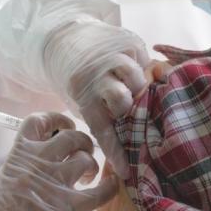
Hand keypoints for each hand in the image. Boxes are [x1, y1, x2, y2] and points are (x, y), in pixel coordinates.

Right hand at [0, 112, 117, 210]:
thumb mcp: (8, 175)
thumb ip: (28, 157)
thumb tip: (52, 140)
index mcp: (19, 154)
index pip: (39, 120)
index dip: (57, 119)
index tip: (66, 125)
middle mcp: (37, 164)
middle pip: (71, 136)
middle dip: (81, 142)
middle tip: (82, 153)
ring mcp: (54, 185)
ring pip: (86, 159)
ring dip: (91, 165)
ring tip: (86, 177)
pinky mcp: (69, 209)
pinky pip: (100, 192)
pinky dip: (110, 186)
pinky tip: (111, 184)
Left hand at [42, 20, 150, 171]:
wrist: (65, 39)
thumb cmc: (79, 80)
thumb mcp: (82, 100)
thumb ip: (103, 116)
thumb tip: (126, 147)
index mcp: (83, 95)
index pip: (103, 129)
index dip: (116, 151)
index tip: (126, 170)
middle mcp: (98, 75)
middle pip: (123, 101)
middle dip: (129, 109)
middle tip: (130, 109)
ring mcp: (114, 56)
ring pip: (137, 78)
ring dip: (140, 87)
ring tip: (137, 88)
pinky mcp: (128, 40)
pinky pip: (145, 59)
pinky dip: (144, 66)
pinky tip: (138, 68)